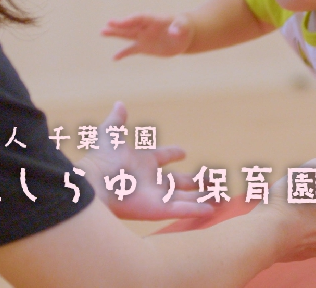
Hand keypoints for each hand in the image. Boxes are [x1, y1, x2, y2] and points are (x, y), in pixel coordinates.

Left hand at [78, 101, 212, 220]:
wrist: (94, 183)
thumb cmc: (101, 159)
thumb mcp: (110, 134)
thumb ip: (117, 121)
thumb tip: (119, 103)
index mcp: (143, 162)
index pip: (162, 157)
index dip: (172, 153)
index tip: (182, 152)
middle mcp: (152, 180)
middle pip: (180, 182)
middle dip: (197, 181)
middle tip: (213, 180)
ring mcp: (156, 196)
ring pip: (186, 198)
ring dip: (203, 197)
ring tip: (221, 197)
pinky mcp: (158, 210)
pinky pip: (181, 210)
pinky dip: (196, 210)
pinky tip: (212, 210)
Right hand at [101, 13, 194, 59]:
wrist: (183, 35)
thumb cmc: (184, 27)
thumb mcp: (184, 27)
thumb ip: (179, 28)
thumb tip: (174, 32)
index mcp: (154, 19)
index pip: (140, 18)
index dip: (131, 20)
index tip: (122, 22)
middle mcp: (145, 27)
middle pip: (130, 25)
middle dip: (119, 25)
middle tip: (107, 24)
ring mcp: (143, 37)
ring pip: (127, 35)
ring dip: (115, 34)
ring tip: (102, 32)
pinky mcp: (143, 47)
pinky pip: (131, 50)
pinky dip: (123, 54)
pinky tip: (114, 58)